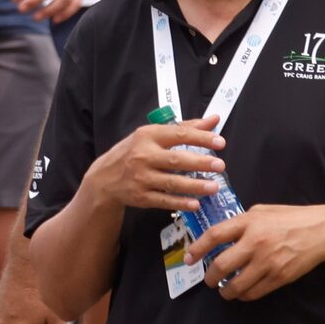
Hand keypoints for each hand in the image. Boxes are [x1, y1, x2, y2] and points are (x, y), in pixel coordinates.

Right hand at [84, 113, 225, 212]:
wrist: (104, 178)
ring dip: (194, 185)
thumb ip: (184, 128)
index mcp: (147, 136)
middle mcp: (142, 156)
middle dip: (200, 163)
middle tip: (220, 165)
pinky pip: (164, 200)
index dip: (201, 138)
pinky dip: (180, 203)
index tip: (220, 142)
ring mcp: (140, 177)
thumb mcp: (152, 136)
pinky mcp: (140, 196)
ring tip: (214, 187)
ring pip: (172, 183)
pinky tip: (195, 204)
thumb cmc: (133, 153)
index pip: (178, 134)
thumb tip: (213, 120)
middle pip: (175, 160)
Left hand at [186, 203, 324, 302]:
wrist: (323, 230)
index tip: (188, 258)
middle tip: (208, 280)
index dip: (197, 248)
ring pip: (237, 284)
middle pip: (222, 264)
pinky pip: (255, 292)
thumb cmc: (291, 218)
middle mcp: (256, 243)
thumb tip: (221, 235)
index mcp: (249, 222)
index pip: (214, 235)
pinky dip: (244, 295)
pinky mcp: (280, 276)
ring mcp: (269, 262)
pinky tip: (242, 293)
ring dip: (226, 291)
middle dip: (209, 276)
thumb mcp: (262, 211)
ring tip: (224, 290)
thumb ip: (241, 222)